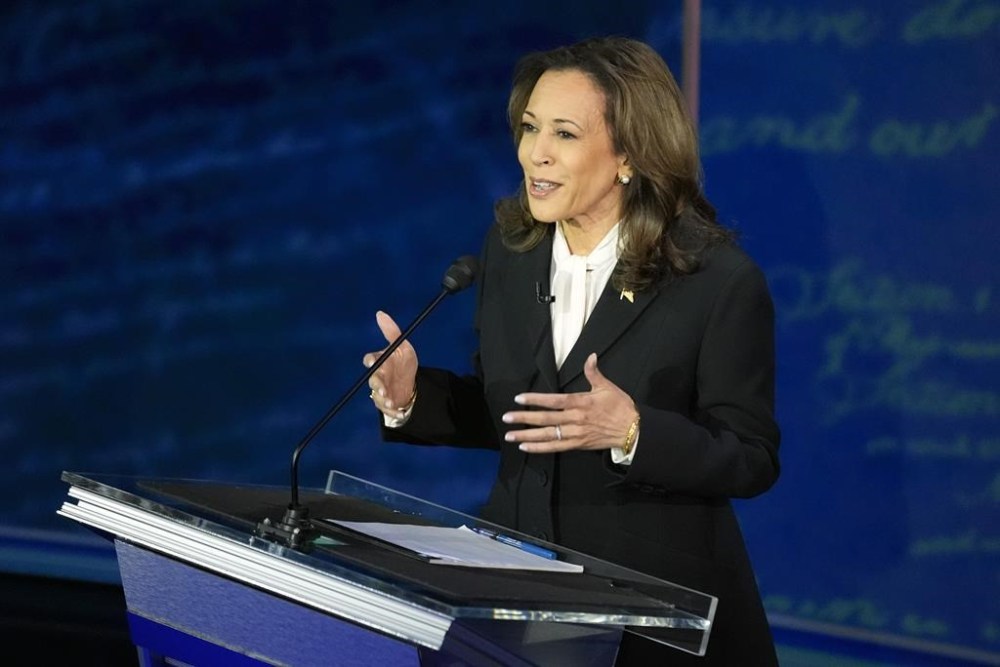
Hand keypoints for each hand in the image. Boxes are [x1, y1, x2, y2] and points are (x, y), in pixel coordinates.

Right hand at [363, 311, 417, 417]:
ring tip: (392, 403)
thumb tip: (380, 313)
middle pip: (373, 381)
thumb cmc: (404, 363)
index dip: (371, 360)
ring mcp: (381, 391)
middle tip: (384, 390)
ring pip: (378, 397)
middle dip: (378, 385)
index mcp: (380, 362)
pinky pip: (387, 410)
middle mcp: (378, 377)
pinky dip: (393, 412)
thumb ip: (392, 332)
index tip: (373, 361)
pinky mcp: (386, 404)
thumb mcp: (403, 347)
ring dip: (384, 401)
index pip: (370, 360)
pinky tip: (400, 412)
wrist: (413, 383)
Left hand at [502, 353, 637, 452]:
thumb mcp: (607, 387)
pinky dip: (540, 448)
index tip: (519, 398)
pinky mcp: (578, 445)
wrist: (634, 431)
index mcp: (580, 403)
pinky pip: (555, 447)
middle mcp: (575, 419)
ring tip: (510, 436)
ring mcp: (575, 434)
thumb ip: (594, 372)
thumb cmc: (621, 407)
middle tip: (506, 418)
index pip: (553, 401)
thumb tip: (591, 356)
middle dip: (524, 418)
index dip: (535, 399)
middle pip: (545, 419)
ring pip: (547, 435)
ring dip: (527, 436)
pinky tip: (526, 447)